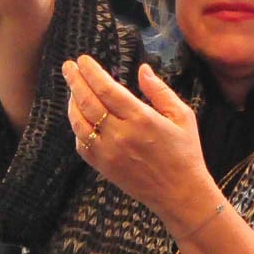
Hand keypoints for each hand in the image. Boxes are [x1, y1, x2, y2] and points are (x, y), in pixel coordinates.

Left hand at [62, 56, 215, 227]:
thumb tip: (142, 69)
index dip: (91, 72)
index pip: (107, 89)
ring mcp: (108, 153)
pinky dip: (77, 127)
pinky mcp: (102, 167)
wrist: (179, 194)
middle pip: (88, 102)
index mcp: (141, 119)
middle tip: (68, 66)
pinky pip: (81, 144)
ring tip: (72, 89)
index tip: (83, 60)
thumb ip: (160, 91)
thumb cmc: (185, 152)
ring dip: (72, 103)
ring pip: (79, 123)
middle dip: (75, 81)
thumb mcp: (182, 116)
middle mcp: (120, 135)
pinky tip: (79, 116)